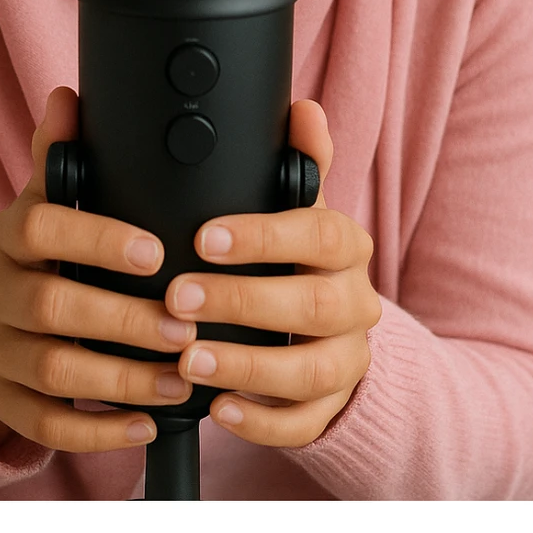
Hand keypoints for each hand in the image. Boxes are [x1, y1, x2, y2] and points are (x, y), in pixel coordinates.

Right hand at [0, 86, 197, 452]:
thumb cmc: (44, 258)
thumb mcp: (50, 203)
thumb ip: (63, 157)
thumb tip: (68, 96)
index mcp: (10, 234)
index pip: (41, 225)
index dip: (97, 237)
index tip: (155, 251)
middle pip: (53, 306)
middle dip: (125, 319)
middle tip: (186, 326)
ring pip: (55, 370)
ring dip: (124, 377)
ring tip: (182, 376)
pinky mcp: (7, 404)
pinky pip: (49, 425)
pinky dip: (101, 429)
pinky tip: (147, 423)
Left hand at [164, 99, 380, 447]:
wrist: (328, 332)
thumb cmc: (295, 259)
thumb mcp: (296, 208)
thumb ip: (296, 162)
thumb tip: (304, 109)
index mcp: (344, 246)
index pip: (318, 234)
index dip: (263, 236)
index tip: (203, 238)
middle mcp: (354, 303)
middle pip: (313, 306)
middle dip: (243, 302)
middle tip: (179, 298)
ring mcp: (346, 360)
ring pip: (309, 370)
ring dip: (247, 365)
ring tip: (190, 358)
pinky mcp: (329, 407)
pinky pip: (304, 423)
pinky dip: (262, 420)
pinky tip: (218, 408)